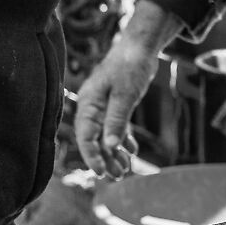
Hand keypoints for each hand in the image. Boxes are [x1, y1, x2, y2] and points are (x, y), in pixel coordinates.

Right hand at [71, 0, 181, 178]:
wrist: (140, 47)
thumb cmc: (130, 66)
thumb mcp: (125, 95)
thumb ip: (116, 121)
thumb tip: (109, 147)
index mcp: (88, 103)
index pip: (85, 136)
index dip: (92, 156)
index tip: (101, 173)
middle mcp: (92, 106)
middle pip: (94, 139)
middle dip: (105, 159)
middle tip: (117, 177)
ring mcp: (103, 106)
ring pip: (105, 135)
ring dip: (114, 153)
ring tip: (125, 170)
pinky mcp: (115, 104)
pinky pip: (115, 127)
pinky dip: (123, 139)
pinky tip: (131, 151)